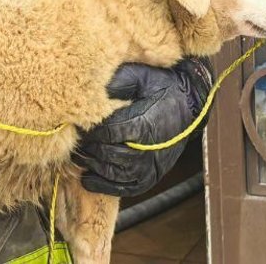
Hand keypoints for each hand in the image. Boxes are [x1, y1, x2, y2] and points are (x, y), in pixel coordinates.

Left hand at [75, 58, 212, 196]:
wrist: (190, 104)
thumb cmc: (161, 87)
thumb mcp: (140, 76)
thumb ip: (117, 82)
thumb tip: (92, 89)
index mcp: (142, 125)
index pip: (106, 133)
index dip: (90, 130)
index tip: (79, 123)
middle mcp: (147, 150)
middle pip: (106, 154)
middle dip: (88, 148)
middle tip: (76, 139)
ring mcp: (149, 167)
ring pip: (112, 173)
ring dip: (92, 165)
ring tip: (79, 155)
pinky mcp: (150, 177)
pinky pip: (123, 188)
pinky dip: (103, 186)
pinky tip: (88, 177)